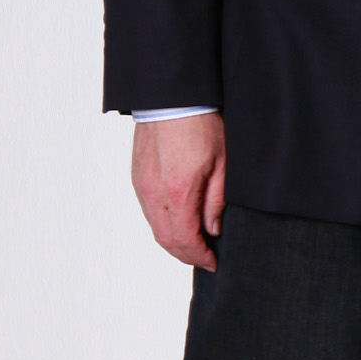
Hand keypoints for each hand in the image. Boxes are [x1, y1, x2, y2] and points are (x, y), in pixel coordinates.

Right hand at [132, 115, 226, 270]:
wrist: (172, 97)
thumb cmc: (202, 124)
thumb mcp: (223, 163)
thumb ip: (216, 200)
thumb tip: (213, 229)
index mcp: (178, 191)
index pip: (185, 239)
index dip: (199, 256)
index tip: (213, 262)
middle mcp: (154, 192)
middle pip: (166, 239)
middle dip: (186, 255)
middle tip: (205, 258)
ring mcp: (142, 184)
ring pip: (154, 226)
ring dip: (173, 241)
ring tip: (194, 243)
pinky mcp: (137, 176)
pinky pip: (148, 210)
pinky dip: (163, 223)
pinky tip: (178, 221)